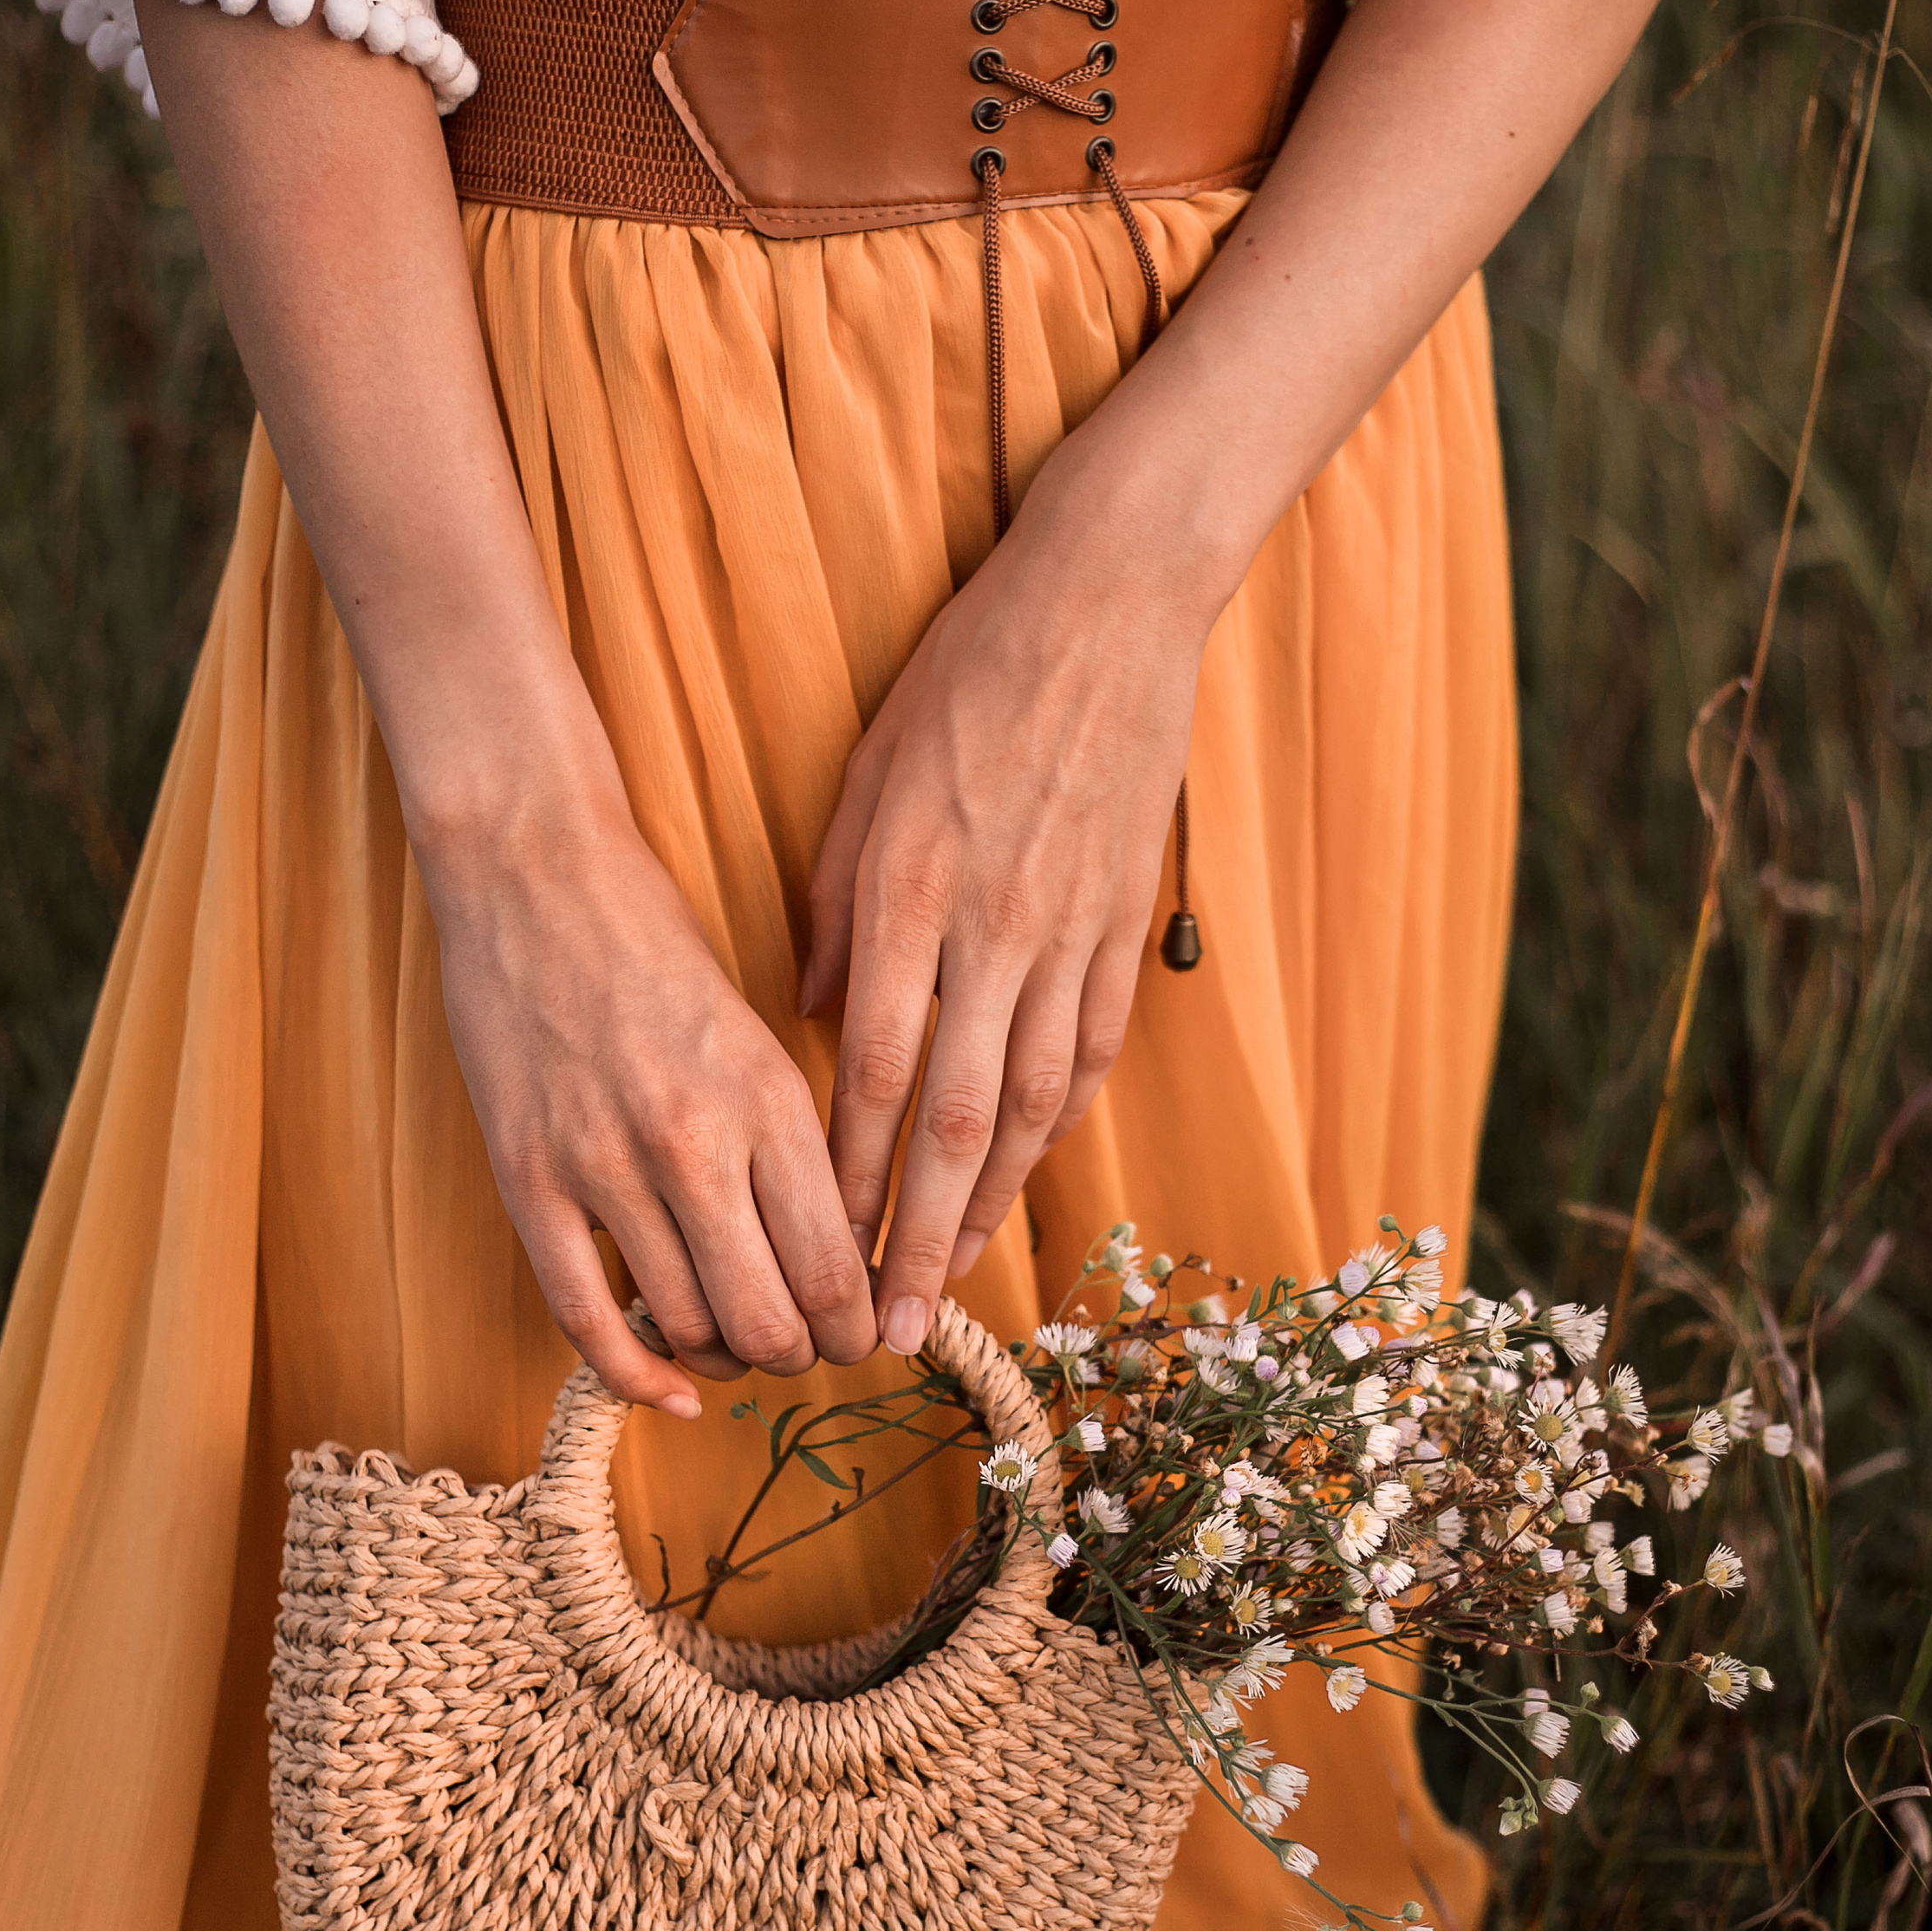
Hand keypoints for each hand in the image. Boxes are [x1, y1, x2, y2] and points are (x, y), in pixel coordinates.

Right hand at [424, 805, 878, 1415]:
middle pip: (772, 1319)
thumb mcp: (758, 1034)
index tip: (862, 1331)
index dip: (859, 1327)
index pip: (838, 1268)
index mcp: (769, 1100)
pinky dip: (635, 1375)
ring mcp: (604, 1166)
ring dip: (723, 1359)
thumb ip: (794, 1141)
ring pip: (687, 1327)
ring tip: (733, 1344)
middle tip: (803, 1346)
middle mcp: (696, 1143)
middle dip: (801, 1354)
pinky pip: (586, 1318)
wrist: (533, 873)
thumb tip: (841, 1253)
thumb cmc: (655, 944)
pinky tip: (668, 1389)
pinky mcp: (528, 1179)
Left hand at [798, 462, 1211, 1350]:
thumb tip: (808, 1007)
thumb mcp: (869, 776)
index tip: (817, 1250)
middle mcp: (991, 928)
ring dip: (988, 1201)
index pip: (865, 1068)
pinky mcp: (1124, 919)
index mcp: (910, 889)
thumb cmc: (969, 678)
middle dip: (912, 1233)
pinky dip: (1057, 1122)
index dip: (842, 1176)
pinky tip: (1027, 1173)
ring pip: (1028, 1101)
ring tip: (954, 1276)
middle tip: (889, 1326)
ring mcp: (1068, 931)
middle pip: (949, 1116)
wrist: (1109, 604)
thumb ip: (836, 901)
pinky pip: (1091, 1047)